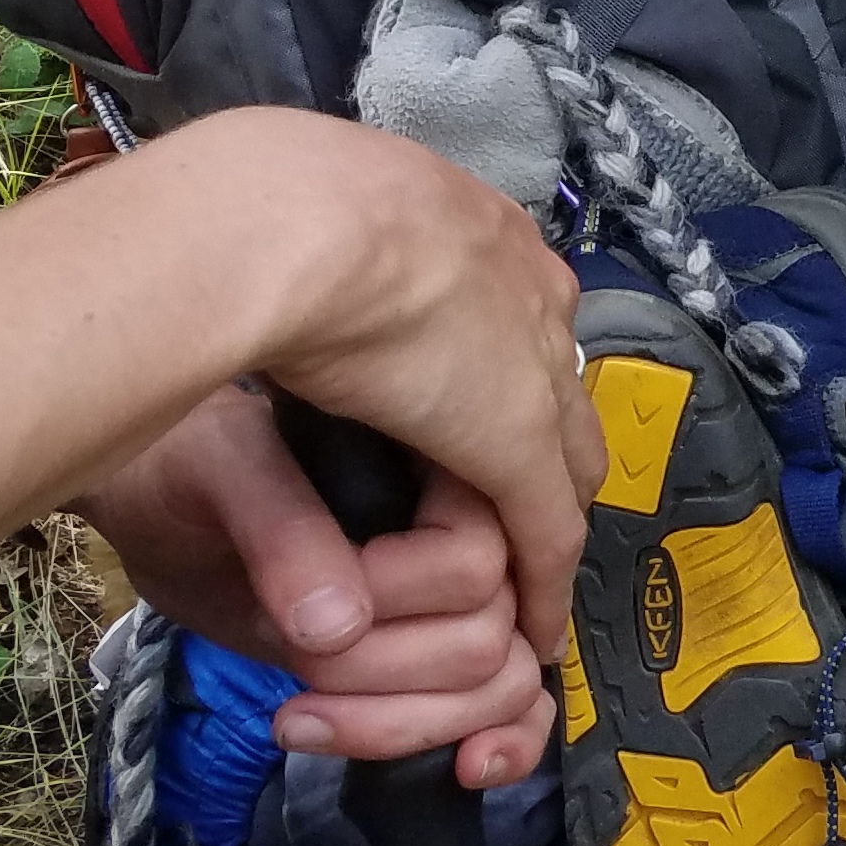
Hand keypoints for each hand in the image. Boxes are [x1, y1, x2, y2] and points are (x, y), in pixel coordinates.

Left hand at [80, 388, 555, 785]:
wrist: (173, 499)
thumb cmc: (198, 465)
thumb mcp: (225, 474)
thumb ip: (284, 532)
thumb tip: (335, 629)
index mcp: (450, 461)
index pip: (475, 564)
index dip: (390, 611)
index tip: (306, 623)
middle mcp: (483, 526)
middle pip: (488, 638)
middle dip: (382, 681)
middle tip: (293, 680)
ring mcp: (476, 594)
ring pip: (503, 682)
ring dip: (408, 724)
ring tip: (303, 722)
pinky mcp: (449, 649)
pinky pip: (525, 702)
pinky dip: (510, 744)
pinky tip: (466, 769)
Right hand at [237, 118, 600, 675]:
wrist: (301, 220)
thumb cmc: (280, 217)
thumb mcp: (321, 234)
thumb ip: (339, 259)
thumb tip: (297, 265)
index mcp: (486, 241)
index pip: (519, 334)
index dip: (499, 390)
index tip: (465, 433)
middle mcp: (531, 294)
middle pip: (561, 400)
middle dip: (540, 462)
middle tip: (501, 526)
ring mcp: (533, 363)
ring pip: (565, 465)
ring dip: (542, 523)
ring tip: (519, 583)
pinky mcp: (516, 435)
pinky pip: (547, 527)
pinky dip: (539, 580)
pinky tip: (532, 627)